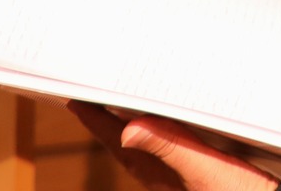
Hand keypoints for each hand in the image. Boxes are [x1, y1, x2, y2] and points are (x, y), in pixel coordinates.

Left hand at [67, 102, 274, 190]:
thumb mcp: (207, 169)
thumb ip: (169, 147)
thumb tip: (128, 130)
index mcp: (163, 173)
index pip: (120, 140)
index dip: (96, 120)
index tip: (74, 100)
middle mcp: (167, 178)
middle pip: (128, 147)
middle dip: (107, 123)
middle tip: (89, 101)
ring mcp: (183, 180)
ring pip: (148, 152)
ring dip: (132, 129)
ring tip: (119, 112)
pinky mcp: (202, 179)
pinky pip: (170, 155)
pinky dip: (161, 138)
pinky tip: (169, 132)